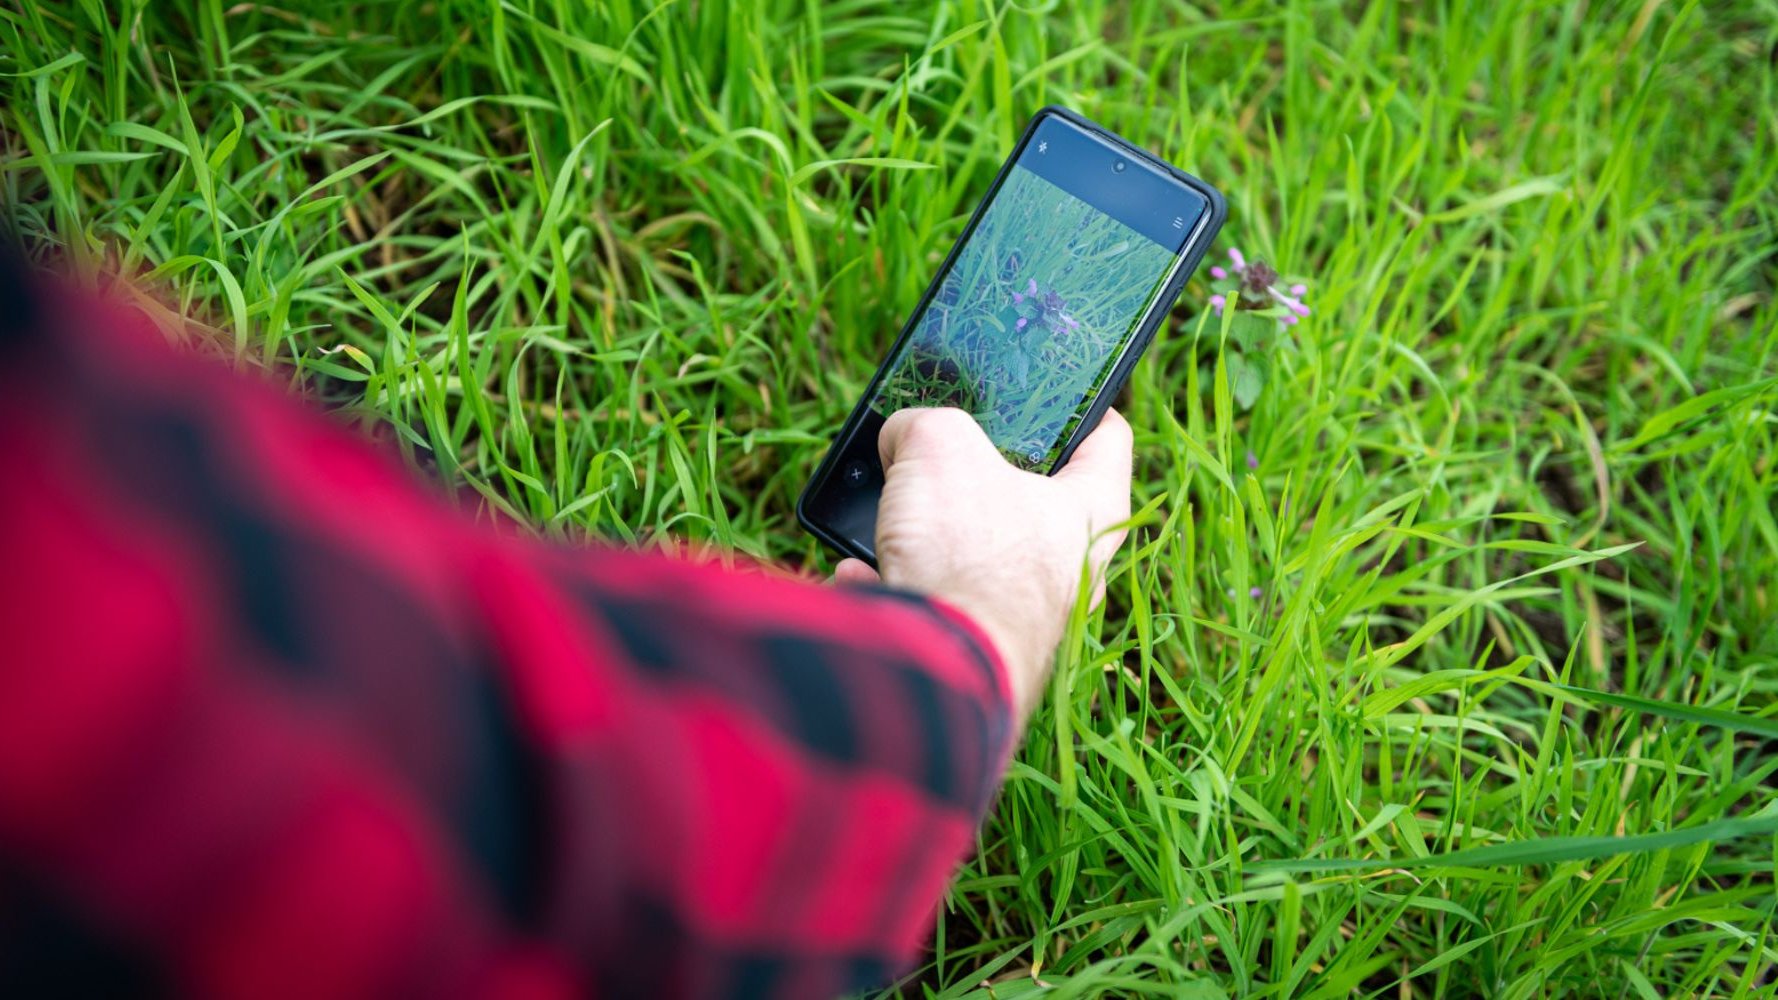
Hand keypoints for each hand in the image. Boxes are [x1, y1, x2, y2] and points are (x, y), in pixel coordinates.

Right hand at [834, 407, 1131, 719]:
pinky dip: (897, 586)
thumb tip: (901, 437)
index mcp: (1092, 511)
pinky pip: (936, 604)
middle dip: (984, 476)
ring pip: (979, 556)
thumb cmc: (965, 550)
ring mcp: (1025, 617)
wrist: (936, 664)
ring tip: (892, 512)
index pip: (1108, 439)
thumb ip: (923, 424)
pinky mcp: (978, 650)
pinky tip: (862, 573)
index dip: (1082, 404)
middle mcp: (1071, 569)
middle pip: (1036, 502)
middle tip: (950, 451)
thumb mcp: (938, 445)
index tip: (1053, 391)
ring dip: (931, 536)